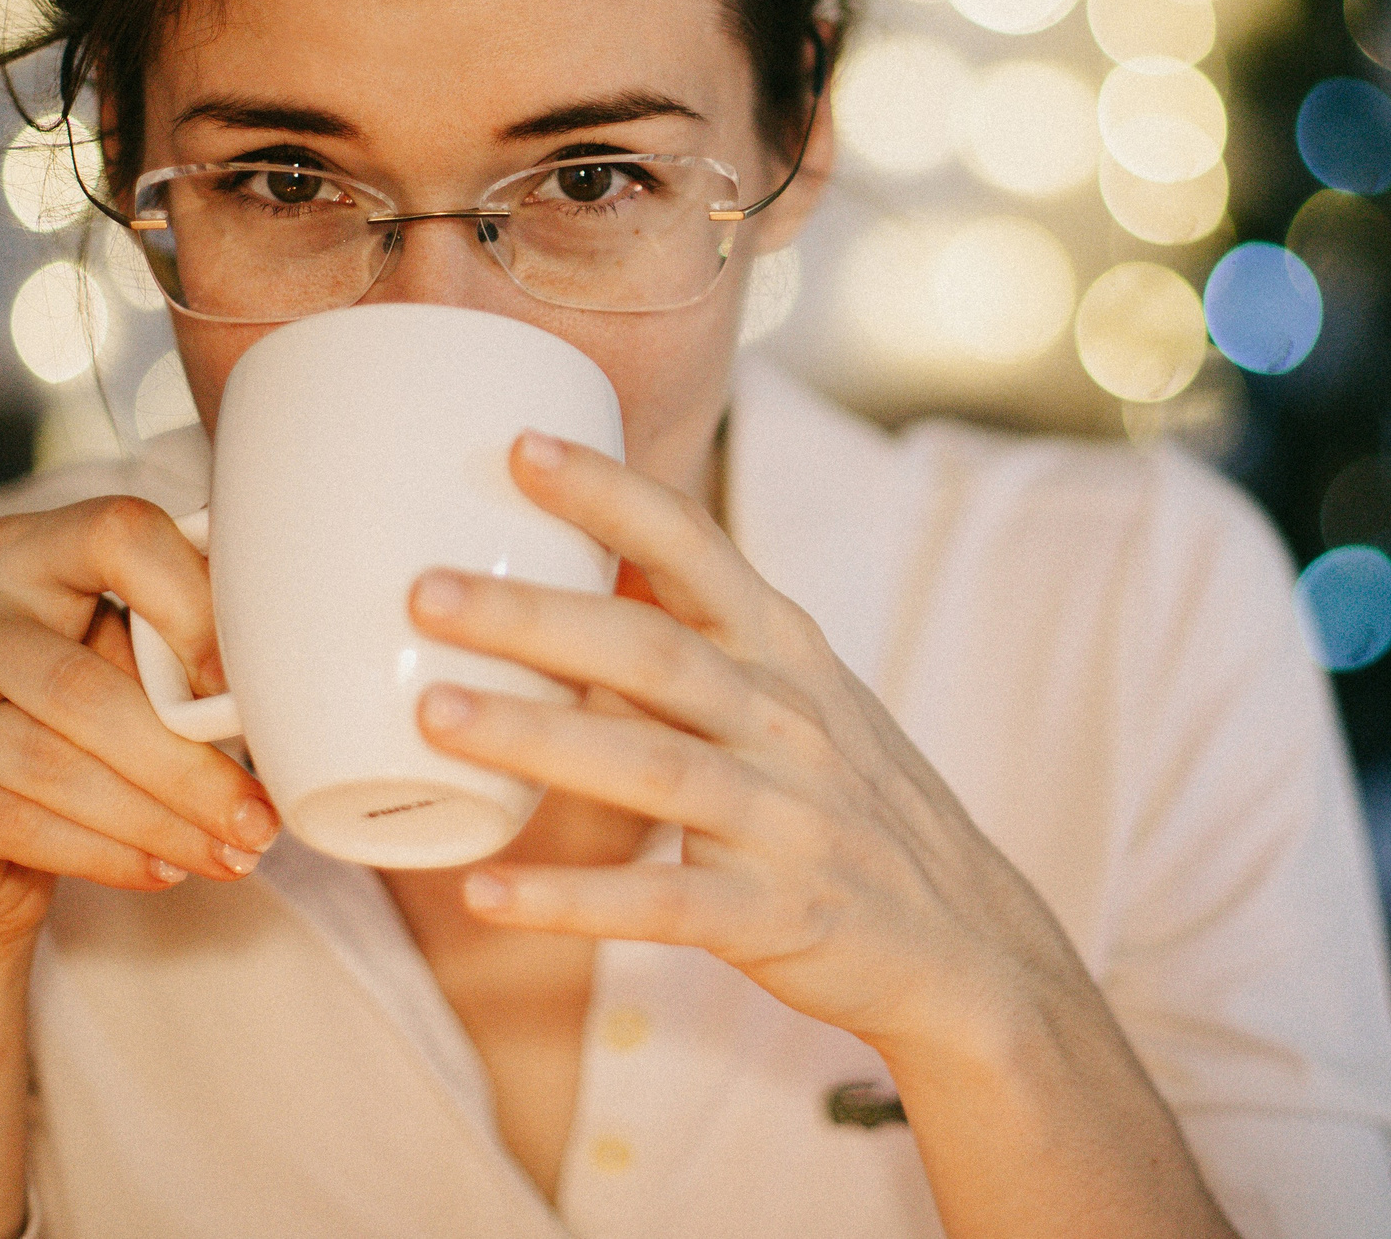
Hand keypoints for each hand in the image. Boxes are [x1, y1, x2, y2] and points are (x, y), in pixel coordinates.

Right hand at [0, 497, 279, 951]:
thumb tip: (276, 680)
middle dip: (189, 765)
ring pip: (52, 762)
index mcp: (19, 551)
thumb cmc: (69, 736)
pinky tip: (162, 870)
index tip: (246, 686)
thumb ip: (173, 653)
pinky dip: (103, 853)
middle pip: (85, 685)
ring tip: (230, 852)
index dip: (192, 604)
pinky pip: (12, 821)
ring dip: (158, 819)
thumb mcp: (120, 670)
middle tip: (261, 817)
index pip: (115, 535)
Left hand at [407, 431, 1092, 1058]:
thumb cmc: (853, 806)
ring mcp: (786, 817)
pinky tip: (486, 893)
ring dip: (538, 741)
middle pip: (652, 651)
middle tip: (423, 593)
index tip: (520, 447)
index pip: (696, 549)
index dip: (611, 496)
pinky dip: (572, 902)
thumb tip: (556, 593)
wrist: (967, 942)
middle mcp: (787, 719)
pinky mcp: (777, 913)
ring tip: (432, 717)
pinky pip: (663, 905)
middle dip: (537, 616)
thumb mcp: (801, 701)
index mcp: (785, 652)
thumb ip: (699, 649)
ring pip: (652, 767)